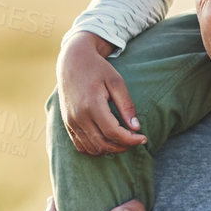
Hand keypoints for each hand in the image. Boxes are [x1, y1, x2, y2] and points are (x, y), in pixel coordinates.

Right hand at [58, 31, 146, 155]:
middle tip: (135, 140)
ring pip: (92, 148)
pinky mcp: (67, 123)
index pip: (113, 132)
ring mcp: (71, 121)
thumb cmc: (97, 69)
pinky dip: (95, 149)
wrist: (73, 61)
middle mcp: (78, 116)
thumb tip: (136, 127)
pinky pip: (80, 145)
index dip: (130, 140)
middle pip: (103, 144)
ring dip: (110, 150)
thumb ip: (126, 105)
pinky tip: (107, 142)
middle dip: (122, 146)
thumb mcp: (116, 82)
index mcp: (92, 104)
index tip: (143, 138)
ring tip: (123, 141)